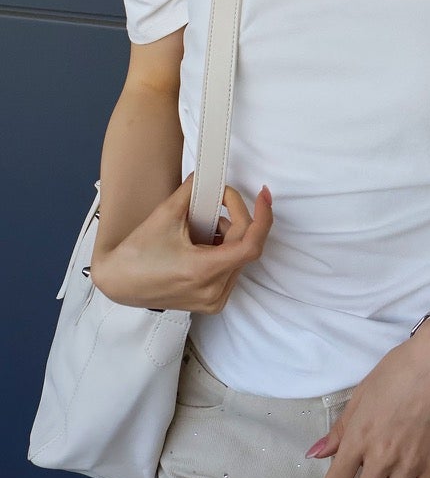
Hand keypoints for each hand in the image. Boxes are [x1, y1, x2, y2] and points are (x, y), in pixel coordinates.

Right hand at [91, 174, 272, 312]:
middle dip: (237, 218)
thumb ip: (193, 191)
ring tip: (205, 222)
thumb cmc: (137, 254)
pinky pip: (231, 270)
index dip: (262, 218)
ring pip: (239, 258)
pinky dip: (225, 250)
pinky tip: (205, 240)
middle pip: (244, 247)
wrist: (118, 283)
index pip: (251, 245)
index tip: (263, 197)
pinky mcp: (212, 302)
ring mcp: (214, 300)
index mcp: (203, 272)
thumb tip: (210, 175)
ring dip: (231, 235)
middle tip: (219, 198)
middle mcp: (213, 292)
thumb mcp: (165, 215)